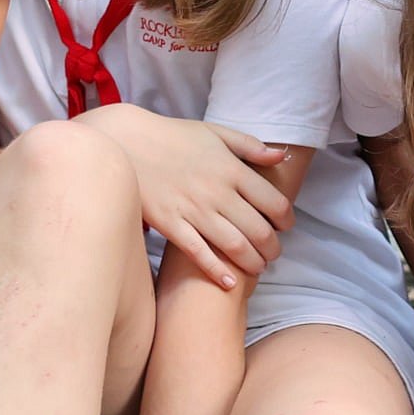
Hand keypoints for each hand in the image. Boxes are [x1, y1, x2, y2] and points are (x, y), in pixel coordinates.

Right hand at [72, 104, 292, 285]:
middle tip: (274, 253)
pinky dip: (217, 271)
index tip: (285, 226)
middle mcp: (217, 192)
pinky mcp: (170, 225)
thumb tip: (282, 156)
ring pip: (235, 247)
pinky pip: (199, 254)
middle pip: (259, 230)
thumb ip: (250, 145)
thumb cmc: (173, 136)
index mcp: (232, 169)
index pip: (274, 202)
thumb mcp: (215, 132)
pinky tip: (229, 282)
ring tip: (257, 267)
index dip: (286, 220)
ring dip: (253, 262)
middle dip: (273, 248)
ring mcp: (193, 210)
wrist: (127, 141)